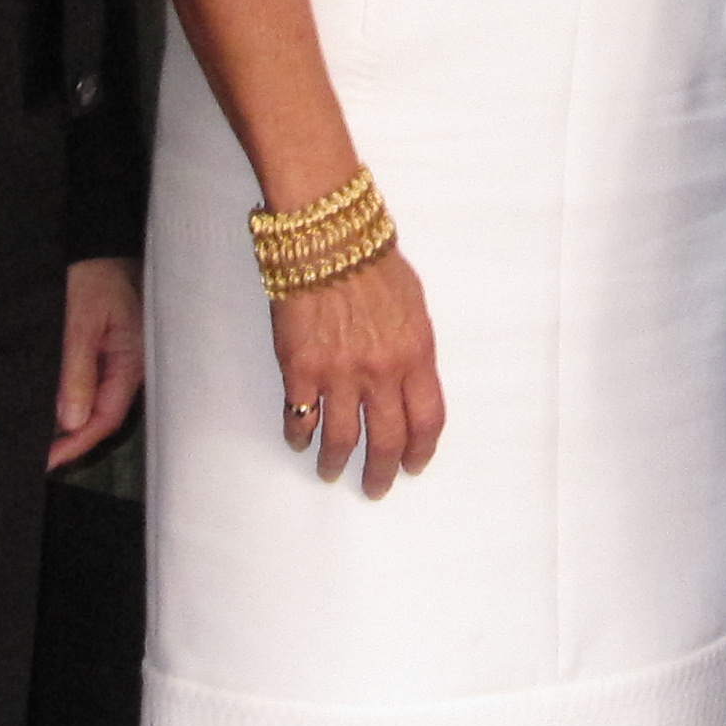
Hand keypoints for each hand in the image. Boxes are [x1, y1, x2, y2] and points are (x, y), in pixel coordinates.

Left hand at [49, 257, 146, 470]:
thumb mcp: (79, 322)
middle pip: (105, 416)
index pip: (106, 418)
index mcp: (132, 362)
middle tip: (40, 456)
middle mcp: (133, 366)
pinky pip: (98, 385)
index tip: (46, 459)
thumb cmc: (93, 276)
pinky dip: (77, 400)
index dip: (76, 443)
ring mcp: (124, 359)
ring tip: (43, 439)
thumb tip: (72, 422)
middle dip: (74, 439)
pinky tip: (58, 408)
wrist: (100, 243)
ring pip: (100, 403)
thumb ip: (76, 372)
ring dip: (74, 422)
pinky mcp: (114, 351)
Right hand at [270, 248, 445, 497]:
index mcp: (416, 355)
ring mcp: (339, 374)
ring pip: (341, 440)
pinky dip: (299, 435)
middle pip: (386, 441)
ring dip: (336, 463)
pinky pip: (300, 416)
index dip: (420, 451)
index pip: (426, 421)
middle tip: (374, 487)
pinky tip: (300, 440)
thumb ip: (413, 351)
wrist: (327, 237)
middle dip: (381, 473)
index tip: (413, 466)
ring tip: (331, 472)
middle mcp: (381, 372)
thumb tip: (407, 384)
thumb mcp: (414, 307)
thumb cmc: (373, 262)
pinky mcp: (300, 368)